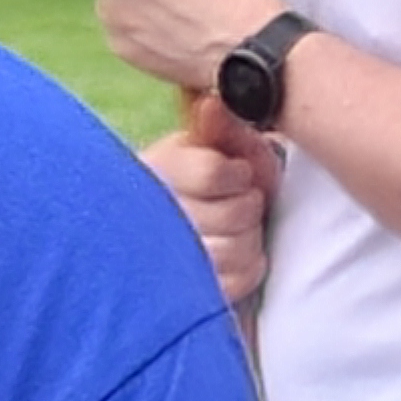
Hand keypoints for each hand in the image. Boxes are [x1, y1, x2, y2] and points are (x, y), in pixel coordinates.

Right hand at [145, 124, 272, 310]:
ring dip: (248, 238)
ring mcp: (164, 261)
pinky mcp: (182, 296)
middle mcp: (152, 216)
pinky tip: (231, 256)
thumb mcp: (205, 146)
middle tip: (235, 203)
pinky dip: (247, 267)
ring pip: (238, 249)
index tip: (235, 173)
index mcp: (155, 170)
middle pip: (235, 213)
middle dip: (246, 206)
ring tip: (232, 230)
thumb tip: (212, 104)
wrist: (161, 238)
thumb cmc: (195, 184)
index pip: (214, 172)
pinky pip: (239, 280)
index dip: (237, 173)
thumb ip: (218, 125)